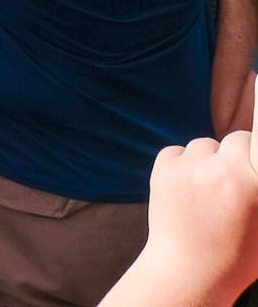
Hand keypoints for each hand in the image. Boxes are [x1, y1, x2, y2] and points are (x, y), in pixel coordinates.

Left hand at [129, 131, 257, 301]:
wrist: (191, 272)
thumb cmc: (238, 255)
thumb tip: (252, 168)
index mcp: (251, 181)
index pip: (255, 140)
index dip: (254, 149)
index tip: (253, 159)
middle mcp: (219, 169)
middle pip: (233, 139)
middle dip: (235, 155)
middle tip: (234, 177)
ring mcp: (188, 168)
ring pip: (204, 146)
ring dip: (208, 160)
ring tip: (210, 191)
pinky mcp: (163, 170)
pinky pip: (177, 152)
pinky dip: (182, 164)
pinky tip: (188, 188)